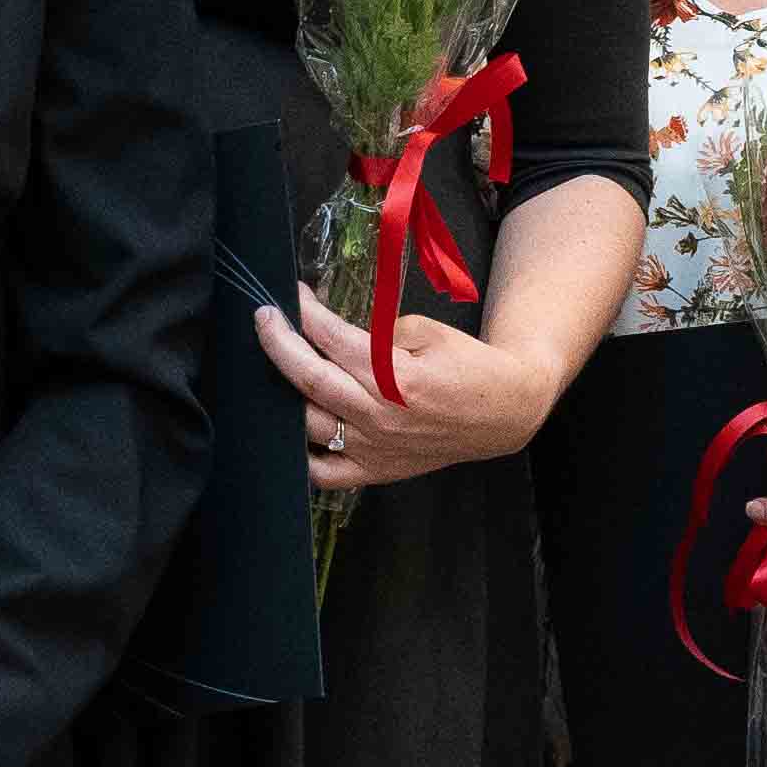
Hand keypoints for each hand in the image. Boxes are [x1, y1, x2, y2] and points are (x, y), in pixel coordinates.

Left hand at [268, 290, 567, 491]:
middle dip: (278, 342)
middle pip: (308, 377)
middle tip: (263, 318)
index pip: (332, 339)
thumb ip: (379, 332)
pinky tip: (289, 430)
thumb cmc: (468, 366)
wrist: (503, 413)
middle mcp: (379, 414)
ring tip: (275, 366)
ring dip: (281, 392)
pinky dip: (300, 455)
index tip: (291, 294)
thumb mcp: (428, 331)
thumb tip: (335, 331)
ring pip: (308, 423)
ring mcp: (375, 448)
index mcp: (395, 376)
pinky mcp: (377, 471)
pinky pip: (325, 472)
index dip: (305, 312)